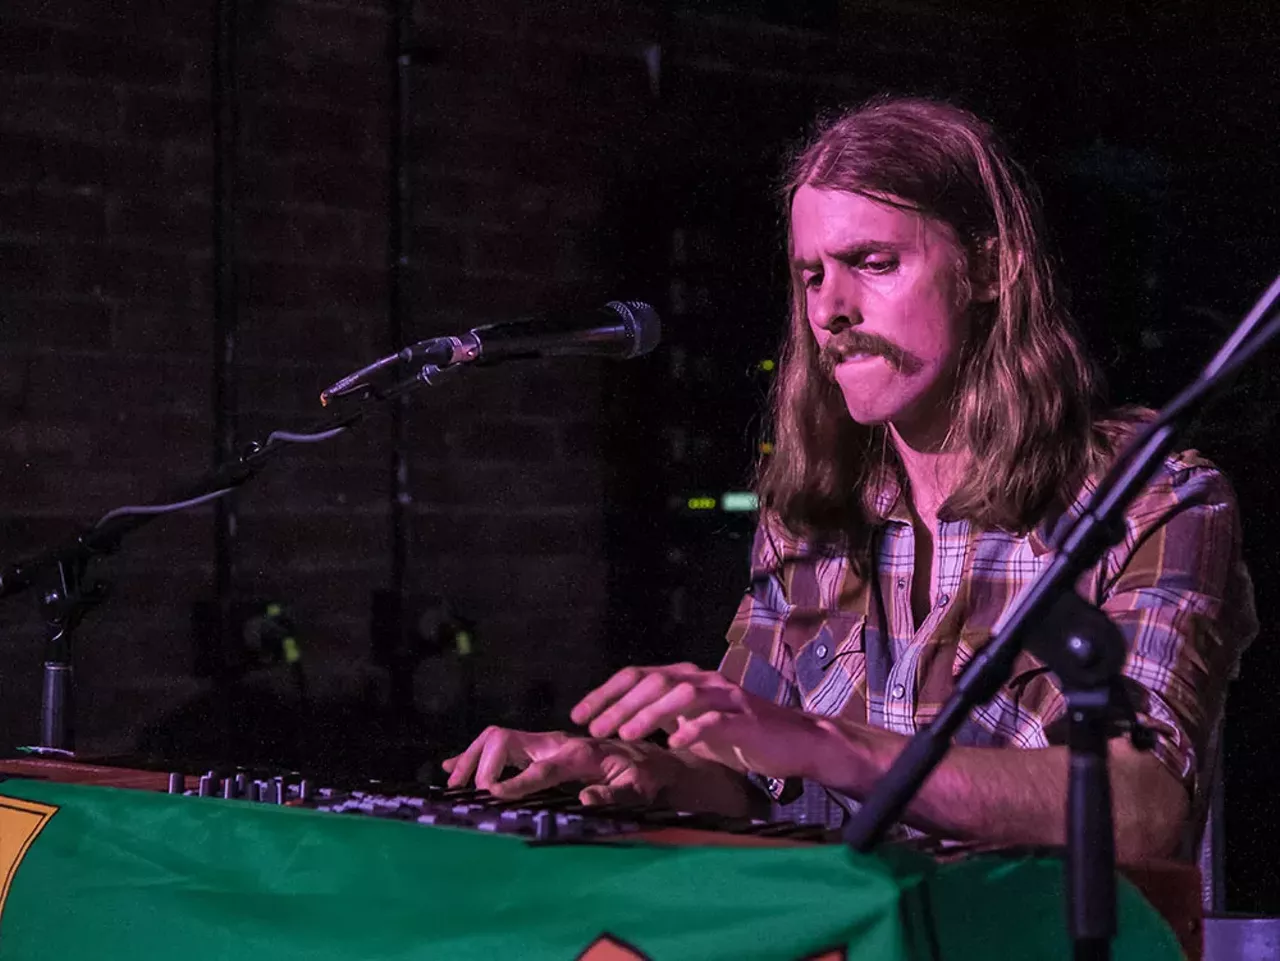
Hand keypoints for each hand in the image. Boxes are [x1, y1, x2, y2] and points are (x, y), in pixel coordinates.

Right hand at [441, 726, 682, 804]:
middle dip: (482, 763)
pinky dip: (476, 755)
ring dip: (471, 757)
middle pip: (505, 740)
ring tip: (453, 782)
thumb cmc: (644, 777)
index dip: (516, 781)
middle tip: (468, 792)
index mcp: (579, 754)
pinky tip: (453, 766)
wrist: (649, 757)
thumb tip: (585, 800)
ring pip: (497, 739)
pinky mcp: (539, 748)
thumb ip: (614, 796)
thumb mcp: (638, 790)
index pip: (540, 768)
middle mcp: (557, 743)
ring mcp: (545, 742)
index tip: (492, 795)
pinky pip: (501, 746)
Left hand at [570, 662, 830, 782]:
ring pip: (682, 694)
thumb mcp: (694, 722)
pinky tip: (674, 743)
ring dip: (649, 714)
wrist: (795, 741)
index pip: (637, 675)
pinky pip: (716, 719)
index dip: (606, 692)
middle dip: (620, 704)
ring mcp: (727, 697)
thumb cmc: (741, 736)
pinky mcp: (747, 719)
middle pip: (654, 680)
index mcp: (688, 679)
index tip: (580, 715)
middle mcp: (705, 680)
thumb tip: (621, 722)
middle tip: (596, 728)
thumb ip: (664, 716)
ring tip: (626, 735)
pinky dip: (692, 728)